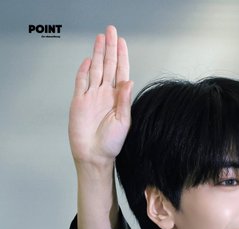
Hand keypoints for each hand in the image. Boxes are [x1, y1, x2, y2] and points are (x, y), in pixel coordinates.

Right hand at [69, 25, 132, 166]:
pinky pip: (81, 81)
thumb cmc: (111, 144)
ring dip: (98, 54)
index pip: (120, 72)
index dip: (121, 56)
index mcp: (118, 99)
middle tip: (110, 31)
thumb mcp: (123, 122)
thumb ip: (124, 100)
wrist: (93, 156)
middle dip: (109, 48)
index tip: (122, 42)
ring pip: (95, 69)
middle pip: (108, 65)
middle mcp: (105, 95)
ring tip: (100, 38)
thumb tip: (129, 80)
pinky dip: (84, 70)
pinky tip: (88, 60)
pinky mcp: (79, 101)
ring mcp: (92, 97)